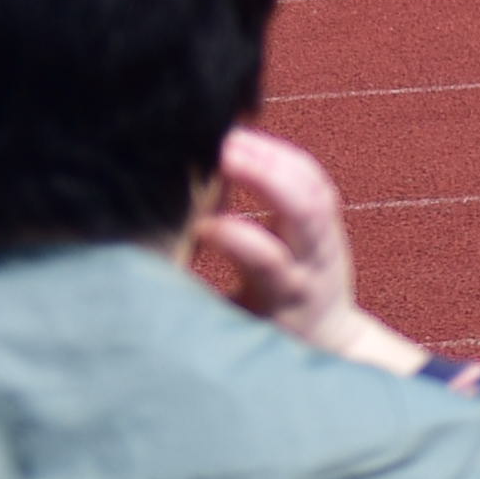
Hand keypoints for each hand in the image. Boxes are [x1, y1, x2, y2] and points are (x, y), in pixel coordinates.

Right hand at [184, 128, 427, 376]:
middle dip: (264, 174)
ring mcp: (327, 237)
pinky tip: (246, 140)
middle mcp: (314, 262)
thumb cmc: (265, 340)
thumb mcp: (233, 335)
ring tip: (224, 137)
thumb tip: (150, 284)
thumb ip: (200, 308)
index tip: (198, 226)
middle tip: (217, 153)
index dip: (235, 237)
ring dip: (270, 154)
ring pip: (312, 185)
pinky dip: (280, 153)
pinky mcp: (329, 219)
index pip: (268, 259)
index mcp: (287, 295)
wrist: (326, 341)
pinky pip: (312, 176)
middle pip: (304, 208)